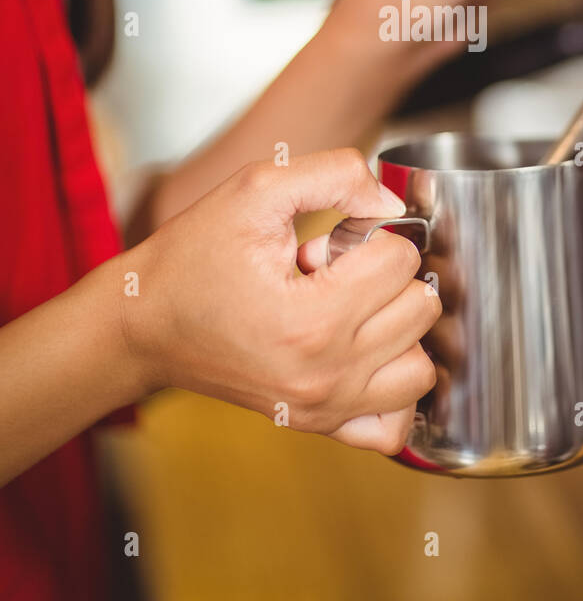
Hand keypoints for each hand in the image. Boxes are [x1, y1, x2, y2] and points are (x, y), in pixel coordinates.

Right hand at [122, 149, 439, 453]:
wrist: (144, 324)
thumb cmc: (194, 257)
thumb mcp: (256, 190)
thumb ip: (335, 174)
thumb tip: (393, 204)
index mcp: (313, 319)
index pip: (401, 260)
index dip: (367, 236)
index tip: (322, 245)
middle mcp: (326, 375)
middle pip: (420, 308)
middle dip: (384, 277)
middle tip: (333, 274)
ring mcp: (325, 409)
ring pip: (421, 365)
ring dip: (398, 328)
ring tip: (348, 311)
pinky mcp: (319, 425)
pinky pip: (395, 424)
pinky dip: (395, 386)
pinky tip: (367, 353)